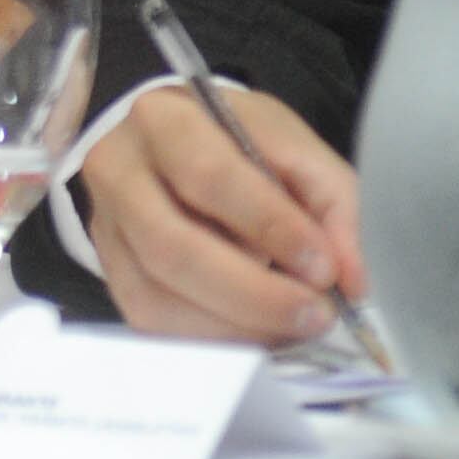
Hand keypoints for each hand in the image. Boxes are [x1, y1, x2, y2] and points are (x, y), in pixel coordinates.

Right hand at [79, 82, 366, 344]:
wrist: (180, 149)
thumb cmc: (239, 144)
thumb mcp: (292, 146)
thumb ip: (334, 202)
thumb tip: (351, 279)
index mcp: (163, 119)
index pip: (207, 175)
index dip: (268, 226)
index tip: (323, 266)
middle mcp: (118, 171)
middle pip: (172, 246)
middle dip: (253, 293)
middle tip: (314, 313)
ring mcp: (106, 227)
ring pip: (157, 295)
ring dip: (235, 325)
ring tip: (292, 327)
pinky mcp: (112, 274)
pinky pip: (151, 323)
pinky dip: (210, 340)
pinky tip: (254, 334)